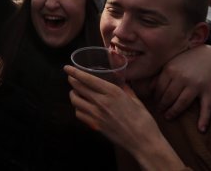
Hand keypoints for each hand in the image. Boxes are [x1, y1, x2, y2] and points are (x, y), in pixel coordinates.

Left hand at [66, 66, 183, 169]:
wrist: (143, 142)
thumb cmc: (143, 120)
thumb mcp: (135, 100)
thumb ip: (125, 89)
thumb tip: (120, 81)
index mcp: (112, 92)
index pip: (87, 79)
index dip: (74, 72)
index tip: (67, 67)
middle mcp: (101, 102)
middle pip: (78, 87)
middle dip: (72, 80)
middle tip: (71, 77)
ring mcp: (96, 115)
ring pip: (75, 101)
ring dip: (73, 94)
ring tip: (75, 92)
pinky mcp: (95, 126)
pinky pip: (79, 114)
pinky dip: (77, 108)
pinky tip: (82, 107)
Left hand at [152, 45, 210, 131]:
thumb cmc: (188, 60)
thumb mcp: (172, 63)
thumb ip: (161, 75)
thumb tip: (148, 89)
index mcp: (171, 69)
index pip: (159, 88)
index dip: (156, 97)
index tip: (154, 103)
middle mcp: (182, 77)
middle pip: (169, 96)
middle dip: (162, 106)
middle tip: (159, 112)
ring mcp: (196, 85)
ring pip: (182, 103)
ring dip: (174, 112)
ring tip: (168, 117)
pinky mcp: (209, 90)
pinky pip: (206, 107)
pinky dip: (204, 119)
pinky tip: (201, 129)